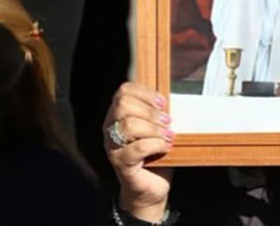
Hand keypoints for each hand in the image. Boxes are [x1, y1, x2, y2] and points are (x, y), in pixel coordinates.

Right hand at [103, 82, 173, 222]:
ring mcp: (112, 147)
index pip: (123, 91)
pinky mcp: (120, 164)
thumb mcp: (157, 128)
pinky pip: (137, 148)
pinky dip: (155, 144)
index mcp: (118, 115)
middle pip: (123, 104)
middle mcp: (110, 129)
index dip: (145, 93)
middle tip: (167, 121)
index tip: (163, 102)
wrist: (151, 188)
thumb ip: (157, 112)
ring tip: (168, 135)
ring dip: (154, 129)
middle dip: (150, 111)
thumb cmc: (155, 154)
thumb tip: (170, 97)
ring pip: (129, 125)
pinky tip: (165, 147)